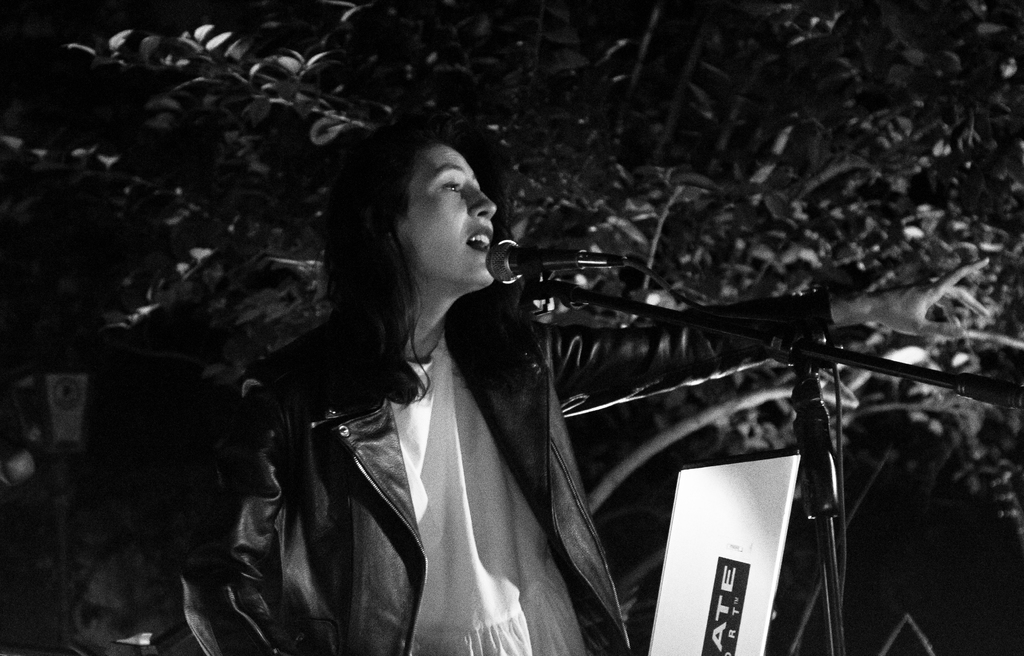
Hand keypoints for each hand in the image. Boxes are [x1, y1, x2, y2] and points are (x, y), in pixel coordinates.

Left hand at [858, 259, 990, 336]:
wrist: (871, 306)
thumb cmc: (893, 315)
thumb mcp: (918, 327)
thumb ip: (941, 330)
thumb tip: (963, 331)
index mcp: (932, 290)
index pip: (957, 275)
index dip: (973, 267)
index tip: (986, 259)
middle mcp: (929, 286)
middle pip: (957, 292)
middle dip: (971, 304)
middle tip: (986, 314)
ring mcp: (922, 289)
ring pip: (946, 298)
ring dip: (955, 311)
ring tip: (958, 327)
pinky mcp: (916, 293)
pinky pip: (936, 300)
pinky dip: (943, 310)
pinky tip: (943, 321)